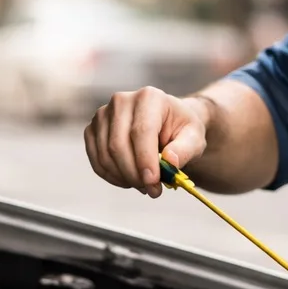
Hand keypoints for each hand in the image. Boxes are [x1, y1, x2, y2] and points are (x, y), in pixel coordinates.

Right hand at [84, 87, 207, 197]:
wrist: (167, 122)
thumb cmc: (181, 129)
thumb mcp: (194, 138)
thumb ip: (185, 149)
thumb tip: (170, 162)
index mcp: (149, 97)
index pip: (141, 131)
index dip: (145, 160)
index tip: (153, 183)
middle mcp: (122, 101)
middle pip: (118, 145)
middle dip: (134, 174)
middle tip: (152, 191)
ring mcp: (103, 114)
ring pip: (105, 155)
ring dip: (124, 177)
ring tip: (144, 185)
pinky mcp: (93, 129)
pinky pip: (96, 159)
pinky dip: (112, 176)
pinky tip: (129, 180)